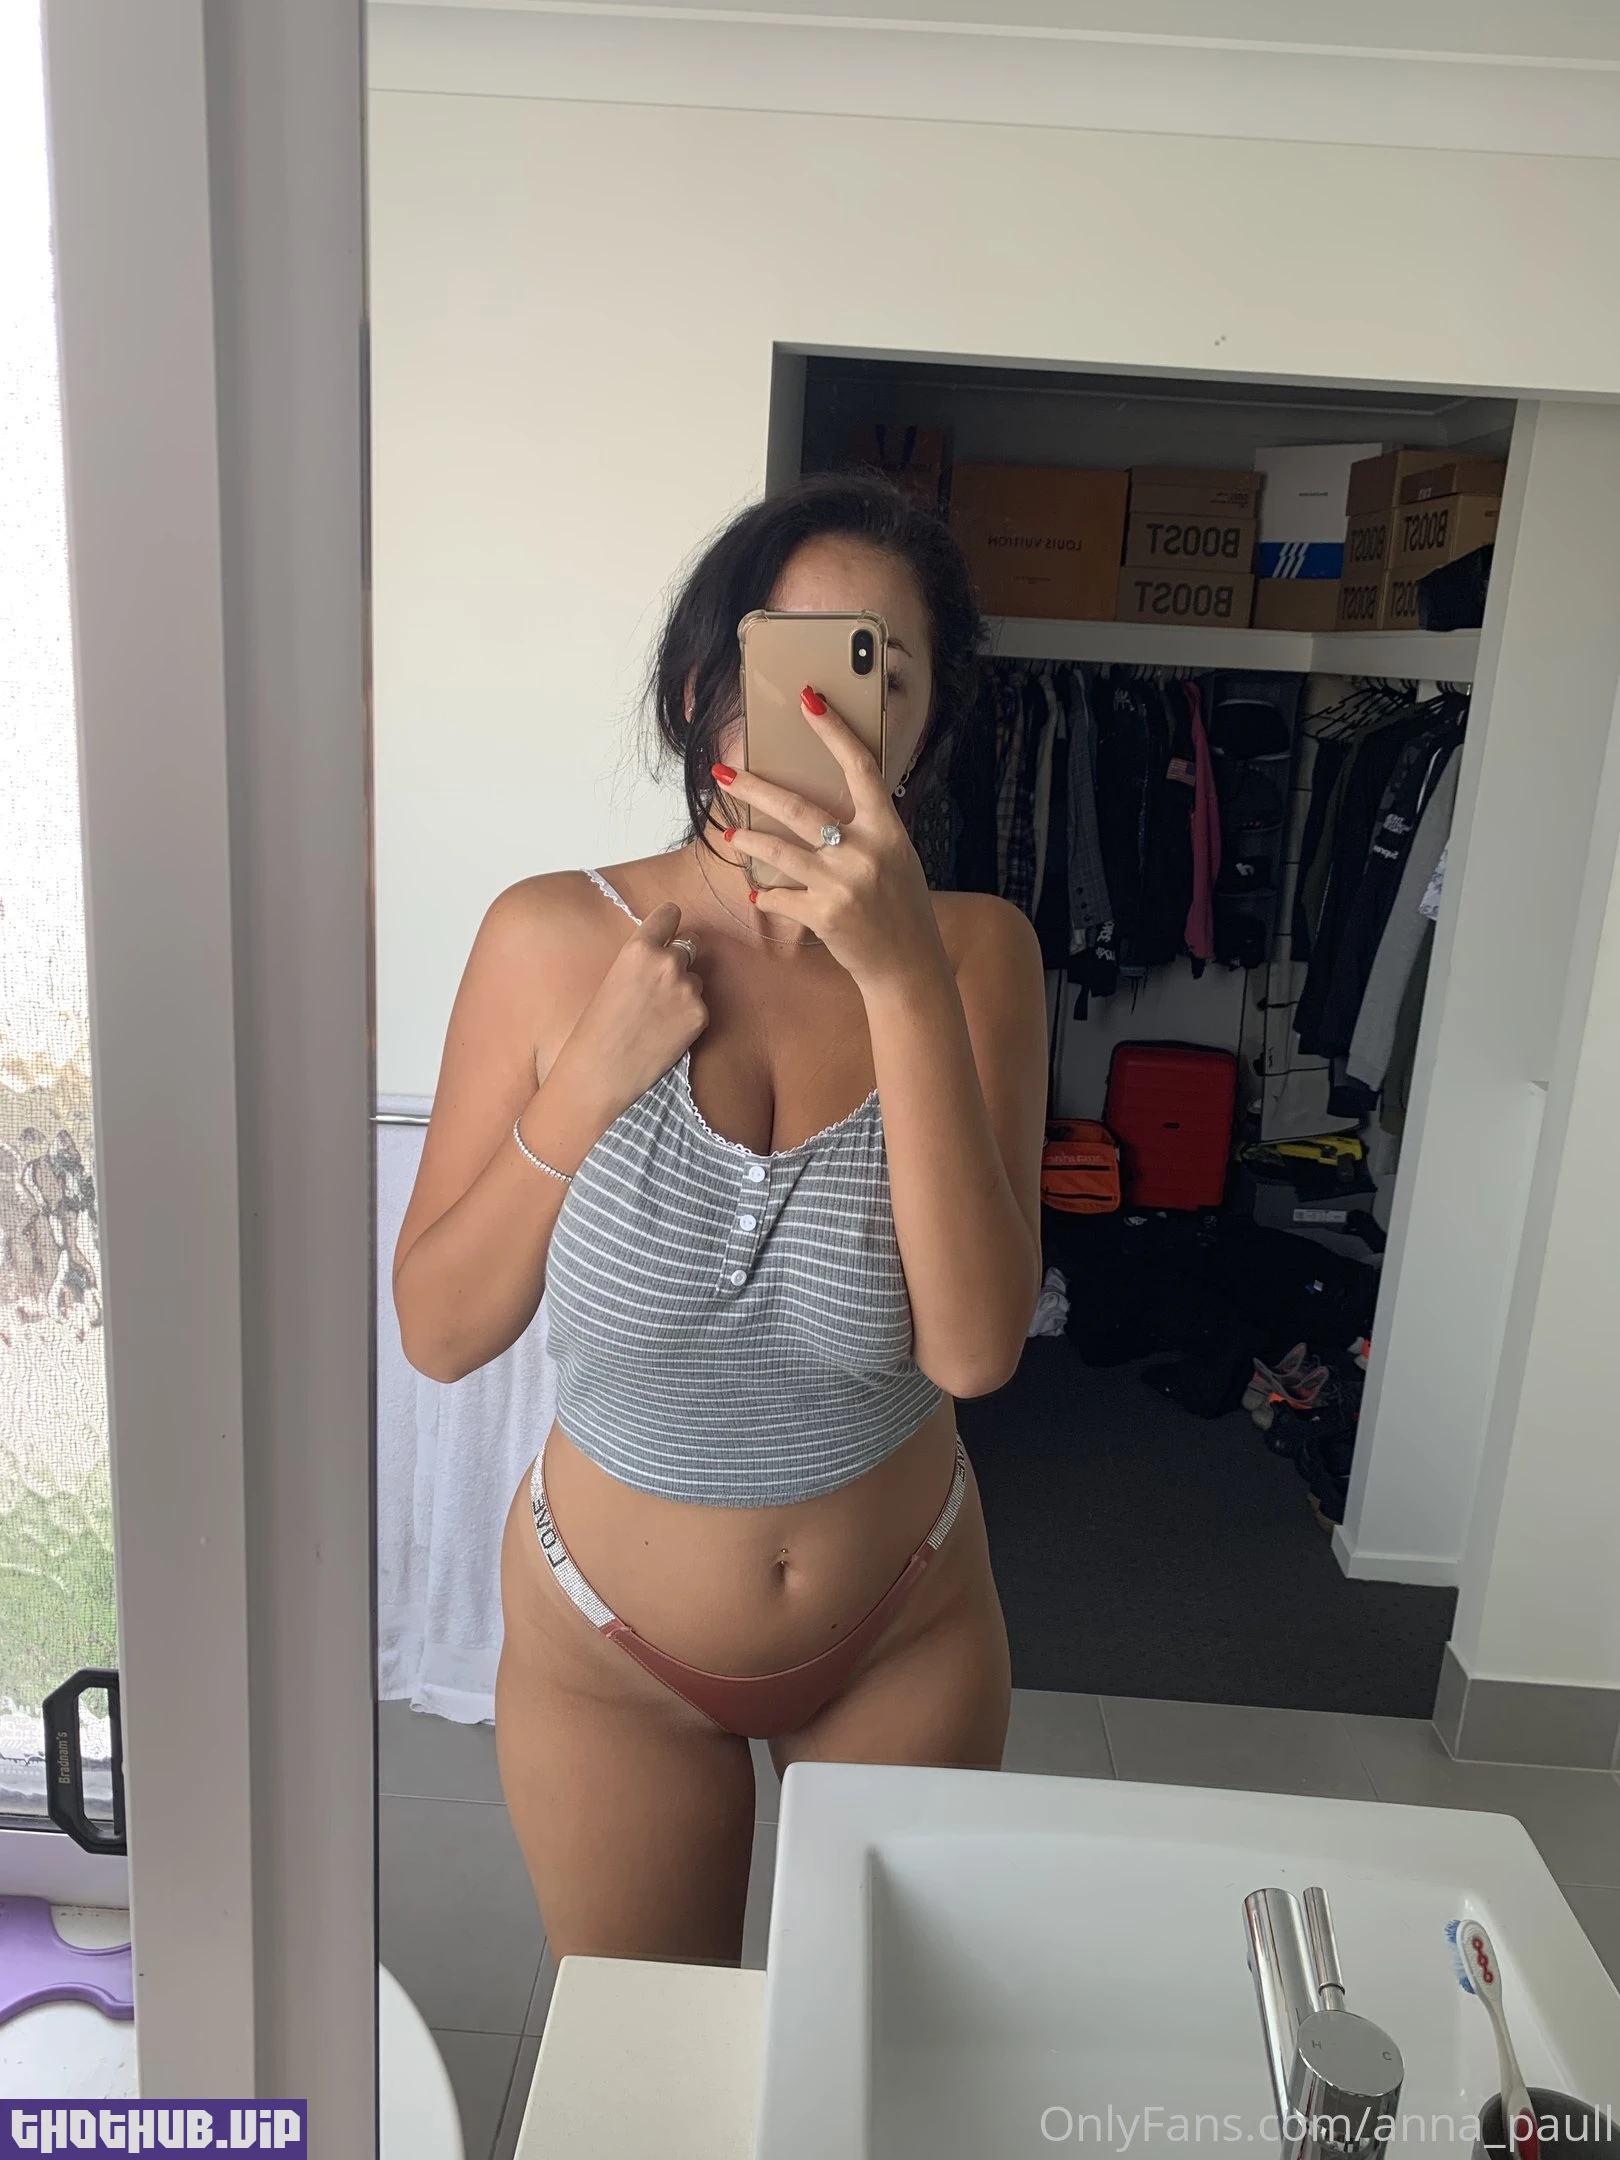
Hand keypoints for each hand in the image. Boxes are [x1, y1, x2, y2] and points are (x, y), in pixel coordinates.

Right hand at [547, 901, 706, 1121]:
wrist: (602, 1071)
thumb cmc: (598, 1028)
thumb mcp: (614, 978)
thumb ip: (642, 959)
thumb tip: (664, 951)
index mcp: (640, 947)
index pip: (670, 914)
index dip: (670, 924)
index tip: (670, 931)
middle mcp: (668, 962)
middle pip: (691, 944)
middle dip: (681, 959)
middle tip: (660, 985)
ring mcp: (689, 989)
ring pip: (697, 978)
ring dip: (685, 990)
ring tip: (658, 1017)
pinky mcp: (701, 1015)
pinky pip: (701, 1006)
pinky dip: (689, 1016)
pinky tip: (667, 1033)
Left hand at [716, 689, 944, 992]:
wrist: (908, 965)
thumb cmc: (902, 908)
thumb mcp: (897, 858)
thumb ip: (868, 831)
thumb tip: (827, 806)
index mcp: (887, 829)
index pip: (859, 767)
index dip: (833, 731)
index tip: (809, 700)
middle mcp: (864, 851)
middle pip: (798, 808)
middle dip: (754, 789)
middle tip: (723, 773)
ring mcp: (842, 883)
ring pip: (778, 851)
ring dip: (749, 842)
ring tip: (731, 836)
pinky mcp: (822, 915)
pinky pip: (780, 897)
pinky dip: (767, 896)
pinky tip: (759, 894)